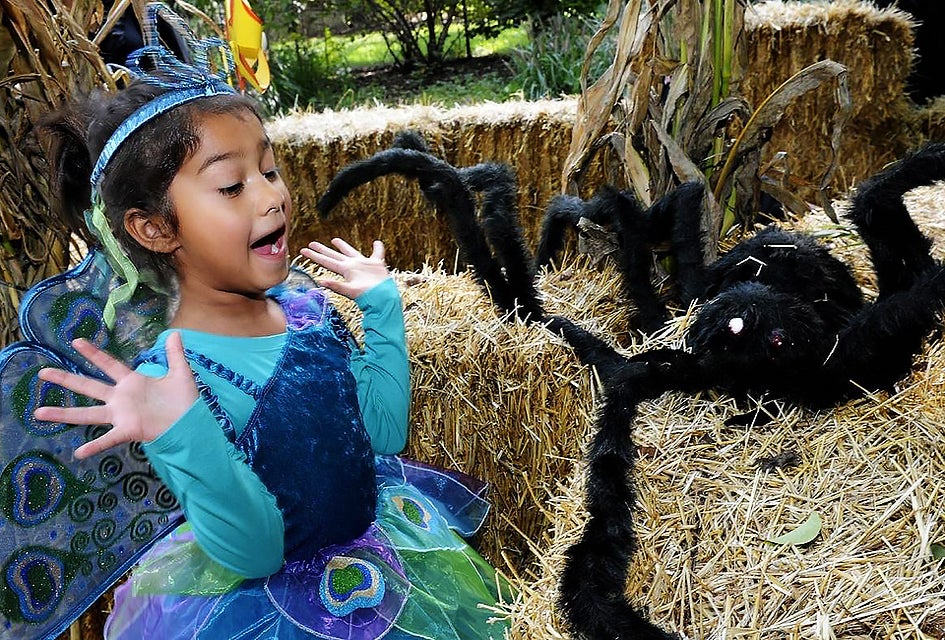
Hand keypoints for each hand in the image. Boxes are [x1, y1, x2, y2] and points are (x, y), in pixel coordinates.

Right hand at [33, 332, 197, 458]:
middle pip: (89, 386)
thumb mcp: (180, 373)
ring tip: (38, 413)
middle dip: (66, 379)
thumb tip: (175, 332)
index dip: (93, 353)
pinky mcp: (129, 430)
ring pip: (88, 414)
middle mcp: (121, 398)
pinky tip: (79, 452)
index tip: (76, 341)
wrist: (192, 423)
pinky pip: (109, 439)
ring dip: (64, 414)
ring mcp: (122, 415)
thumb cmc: (184, 401)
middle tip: (42, 373)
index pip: (109, 364)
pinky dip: (95, 446)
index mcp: (132, 382)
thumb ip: (175, 354)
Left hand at [300, 237, 390, 299]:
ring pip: (351, 251)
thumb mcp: (350, 291)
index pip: (327, 261)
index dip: (315, 255)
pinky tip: (376, 242)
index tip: (303, 250)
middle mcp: (352, 266)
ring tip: (334, 240)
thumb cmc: (367, 296)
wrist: (383, 298)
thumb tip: (320, 282)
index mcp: (345, 270)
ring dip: (342, 246)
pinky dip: (378, 248)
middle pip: (334, 255)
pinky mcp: (376, 264)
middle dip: (323, 250)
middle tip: (311, 243)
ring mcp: (363, 265)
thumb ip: (336, 286)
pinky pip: (377, 253)